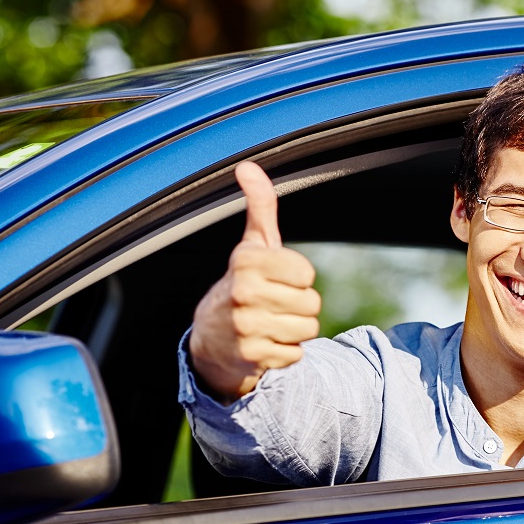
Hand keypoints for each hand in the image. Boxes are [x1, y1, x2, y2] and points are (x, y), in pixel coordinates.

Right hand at [189, 162, 320, 399]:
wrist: (211, 339)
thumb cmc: (243, 284)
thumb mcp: (251, 246)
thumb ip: (259, 207)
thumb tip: (248, 167)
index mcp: (247, 261)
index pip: (307, 273)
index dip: (299, 278)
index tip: (277, 279)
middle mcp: (242, 292)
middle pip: (312, 304)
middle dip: (300, 306)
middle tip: (274, 305)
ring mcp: (245, 326)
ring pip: (307, 330)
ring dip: (295, 330)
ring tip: (271, 324)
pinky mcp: (251, 356)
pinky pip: (296, 355)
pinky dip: (285, 352)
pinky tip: (265, 344)